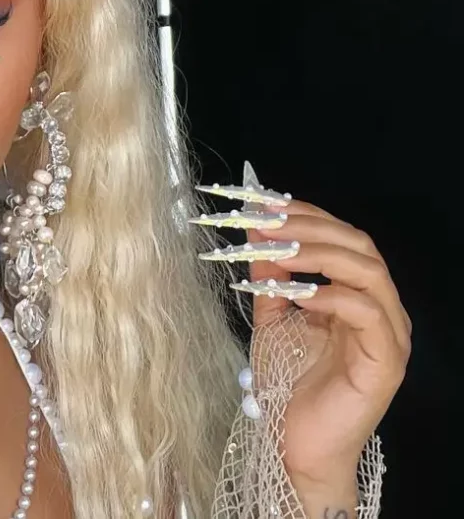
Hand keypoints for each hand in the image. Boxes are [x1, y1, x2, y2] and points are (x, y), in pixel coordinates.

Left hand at [243, 200, 410, 485]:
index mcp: (356, 292)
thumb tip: (255, 229)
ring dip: (318, 252)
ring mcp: (389, 334)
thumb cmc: (288, 382)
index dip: (304, 213)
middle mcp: (380, 307)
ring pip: (368, 271)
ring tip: (277, 248)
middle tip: (265, 220)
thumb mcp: (271, 315)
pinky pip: (367, 314)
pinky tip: (299, 293)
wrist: (295, 443)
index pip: (341, 236)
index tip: (262, 201)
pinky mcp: (386, 361)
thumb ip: (269, 274)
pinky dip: (332, 295)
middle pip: (358, 244)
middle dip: (308, 225)